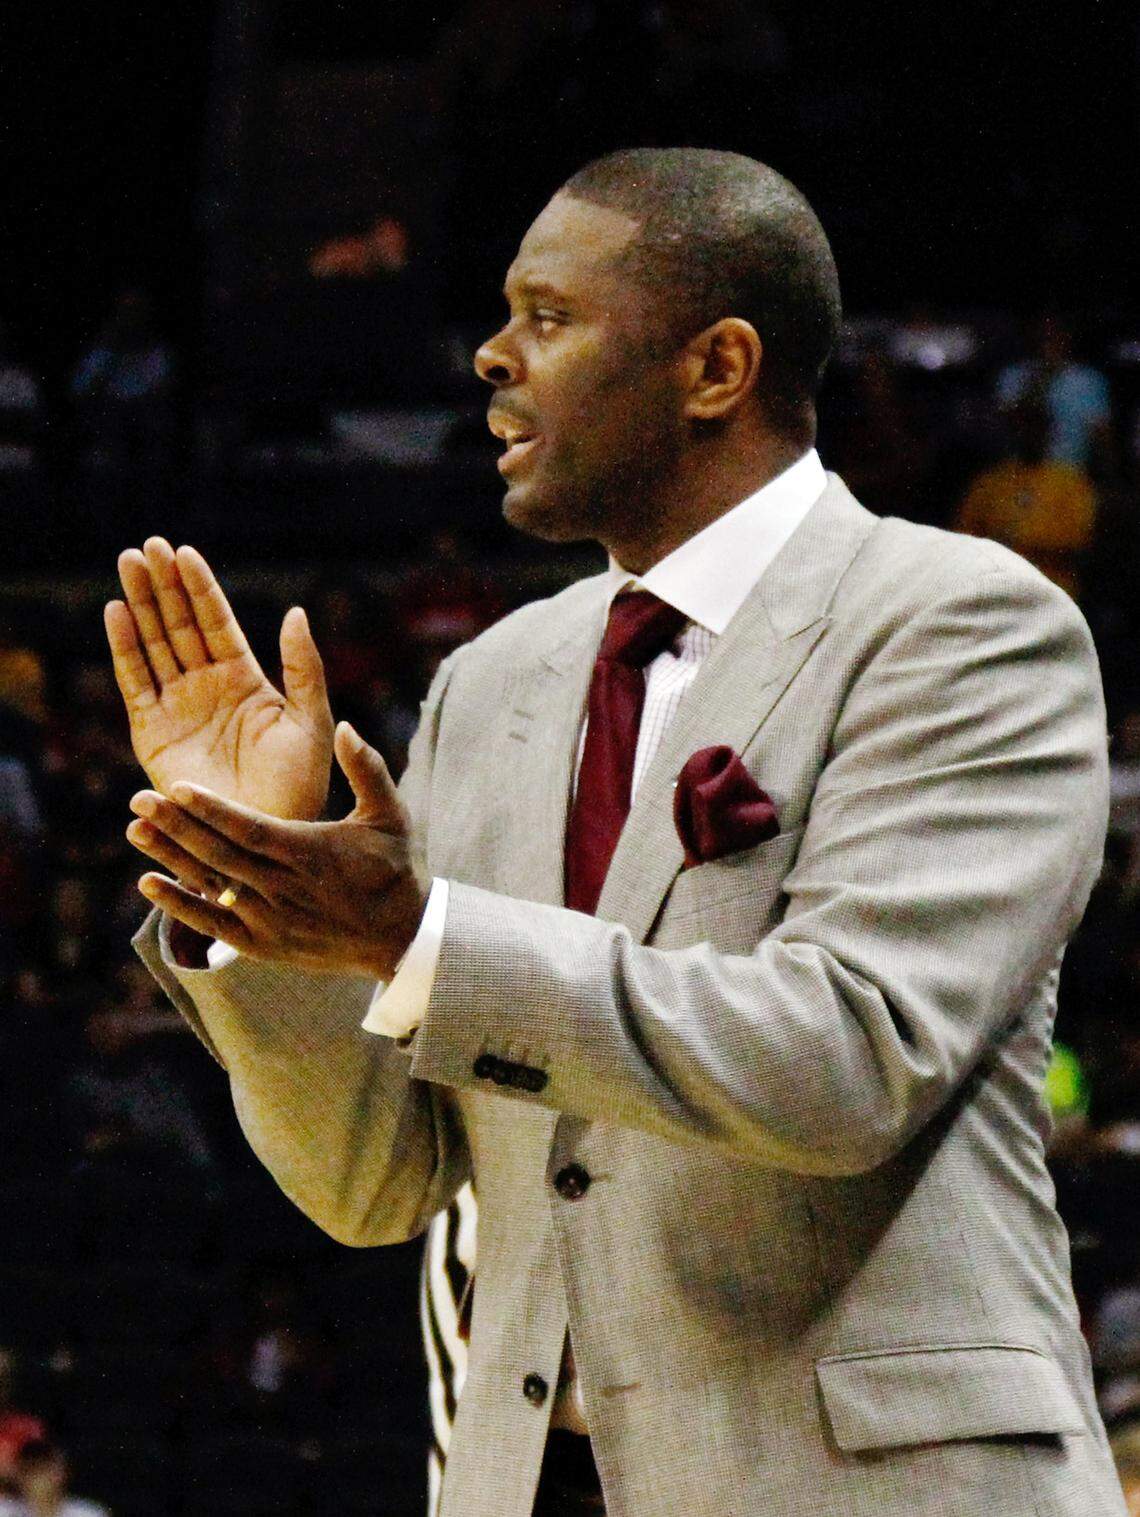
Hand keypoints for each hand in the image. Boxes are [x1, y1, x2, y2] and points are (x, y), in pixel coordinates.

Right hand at [106, 537, 333, 820]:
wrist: (264, 838)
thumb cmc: (298, 787)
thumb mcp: (310, 721)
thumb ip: (303, 668)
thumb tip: (296, 611)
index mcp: (246, 680)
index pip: (217, 622)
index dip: (200, 588)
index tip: (184, 552)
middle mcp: (208, 687)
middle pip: (179, 624)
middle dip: (163, 585)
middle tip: (147, 544)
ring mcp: (178, 707)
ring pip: (154, 643)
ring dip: (140, 603)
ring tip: (129, 562)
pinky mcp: (152, 732)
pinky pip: (135, 681)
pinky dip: (124, 647)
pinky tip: (116, 611)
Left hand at [126, 722, 428, 979]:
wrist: (401, 936)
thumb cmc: (396, 867)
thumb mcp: (390, 814)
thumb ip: (366, 768)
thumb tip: (345, 726)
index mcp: (310, 852)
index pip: (250, 829)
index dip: (212, 810)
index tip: (177, 787)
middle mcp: (284, 888)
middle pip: (220, 855)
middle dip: (177, 826)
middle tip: (139, 800)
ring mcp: (271, 919)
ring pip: (211, 885)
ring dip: (170, 857)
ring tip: (135, 830)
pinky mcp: (263, 944)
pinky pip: (212, 923)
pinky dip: (179, 905)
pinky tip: (148, 882)